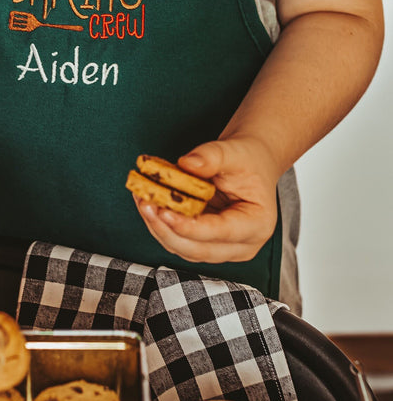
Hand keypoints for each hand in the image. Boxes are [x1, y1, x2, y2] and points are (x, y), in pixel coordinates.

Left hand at [133, 136, 279, 263]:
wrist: (249, 163)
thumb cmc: (248, 159)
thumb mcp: (235, 151)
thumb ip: (212, 156)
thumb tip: (187, 164)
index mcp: (257, 224)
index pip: (220, 232)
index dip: (190, 227)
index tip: (164, 212)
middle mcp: (241, 244)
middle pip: (197, 249)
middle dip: (166, 229)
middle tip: (145, 204)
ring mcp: (222, 248)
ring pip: (182, 247)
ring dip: (157, 226)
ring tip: (141, 198)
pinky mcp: (203, 243)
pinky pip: (176, 239)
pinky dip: (159, 223)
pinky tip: (146, 202)